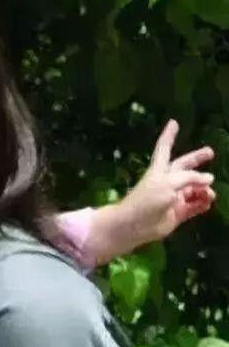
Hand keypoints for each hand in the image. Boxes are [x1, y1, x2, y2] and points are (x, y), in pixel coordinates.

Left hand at [89, 119, 214, 263]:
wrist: (136, 224)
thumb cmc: (147, 199)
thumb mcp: (168, 182)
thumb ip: (190, 178)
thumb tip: (209, 178)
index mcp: (160, 169)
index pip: (164, 148)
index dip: (169, 135)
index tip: (173, 123)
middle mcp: (167, 181)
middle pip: (185, 167)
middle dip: (197, 159)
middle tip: (210, 152)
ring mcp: (173, 197)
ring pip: (194, 189)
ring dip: (204, 189)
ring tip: (210, 193)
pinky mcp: (178, 212)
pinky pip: (195, 206)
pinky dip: (203, 204)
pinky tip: (208, 203)